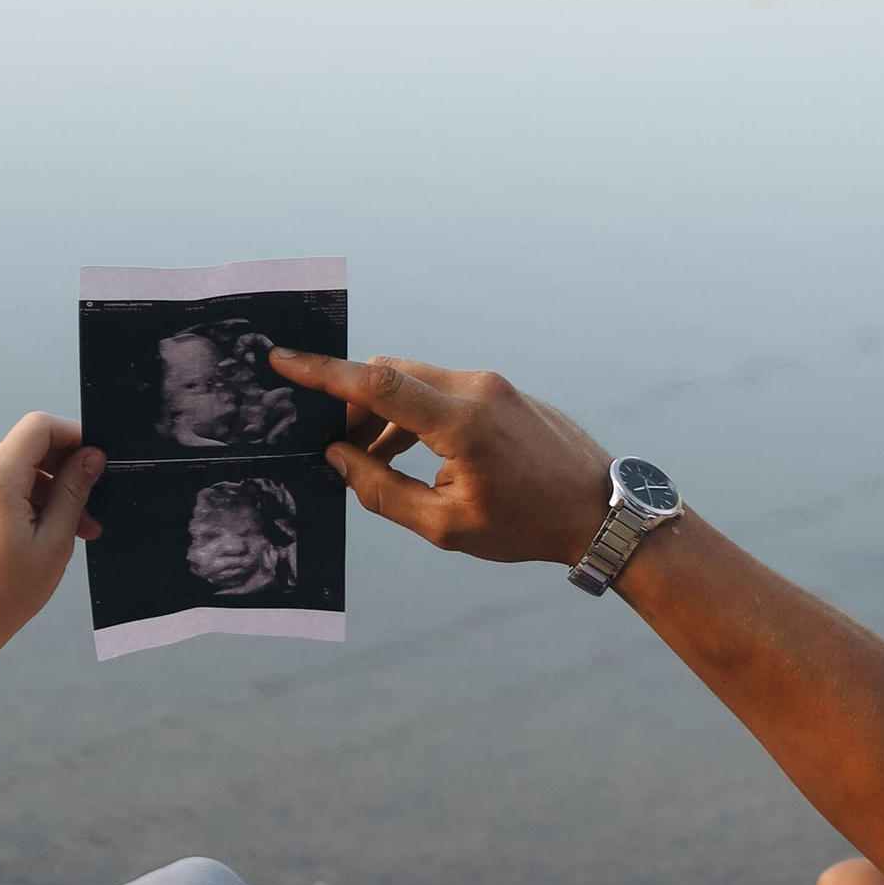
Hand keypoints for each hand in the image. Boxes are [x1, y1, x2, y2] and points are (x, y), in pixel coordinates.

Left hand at [0, 413, 103, 665]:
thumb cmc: (3, 594)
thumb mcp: (54, 541)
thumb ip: (74, 491)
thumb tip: (91, 456)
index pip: (39, 427)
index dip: (73, 435)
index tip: (96, 459)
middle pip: (28, 447)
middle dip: (64, 470)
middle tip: (92, 507)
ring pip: (17, 467)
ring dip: (48, 490)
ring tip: (74, 530)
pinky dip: (26, 498)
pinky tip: (45, 530)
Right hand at [270, 347, 613, 567]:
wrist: (600, 510)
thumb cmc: (527, 525)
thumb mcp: (446, 526)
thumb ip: (381, 490)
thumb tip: (338, 457)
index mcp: (462, 422)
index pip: (377, 383)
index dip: (324, 372)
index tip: (283, 358)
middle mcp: (476, 388)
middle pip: (390, 375)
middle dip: (351, 405)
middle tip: (333, 446)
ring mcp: (492, 385)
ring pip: (414, 382)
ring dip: (383, 413)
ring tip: (371, 459)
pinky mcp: (502, 390)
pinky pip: (441, 389)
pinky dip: (414, 414)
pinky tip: (409, 453)